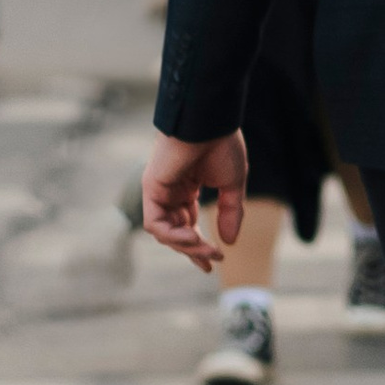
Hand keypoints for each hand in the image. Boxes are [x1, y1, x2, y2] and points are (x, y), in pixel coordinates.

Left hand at [143, 129, 248, 272]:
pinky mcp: (151, 189)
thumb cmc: (222, 145)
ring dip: (187, 246)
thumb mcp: (232, 185)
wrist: (210, 122)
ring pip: (165, 233)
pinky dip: (172, 236)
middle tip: (214, 260)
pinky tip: (193, 238)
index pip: (188, 225)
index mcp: (187, 190)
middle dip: (194, 251)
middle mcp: (170, 193)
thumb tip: (229, 242)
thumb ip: (230, 213)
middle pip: (177, 233)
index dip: (200, 246)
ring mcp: (159, 191)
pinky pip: (156, 224)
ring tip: (207, 250)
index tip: (215, 262)